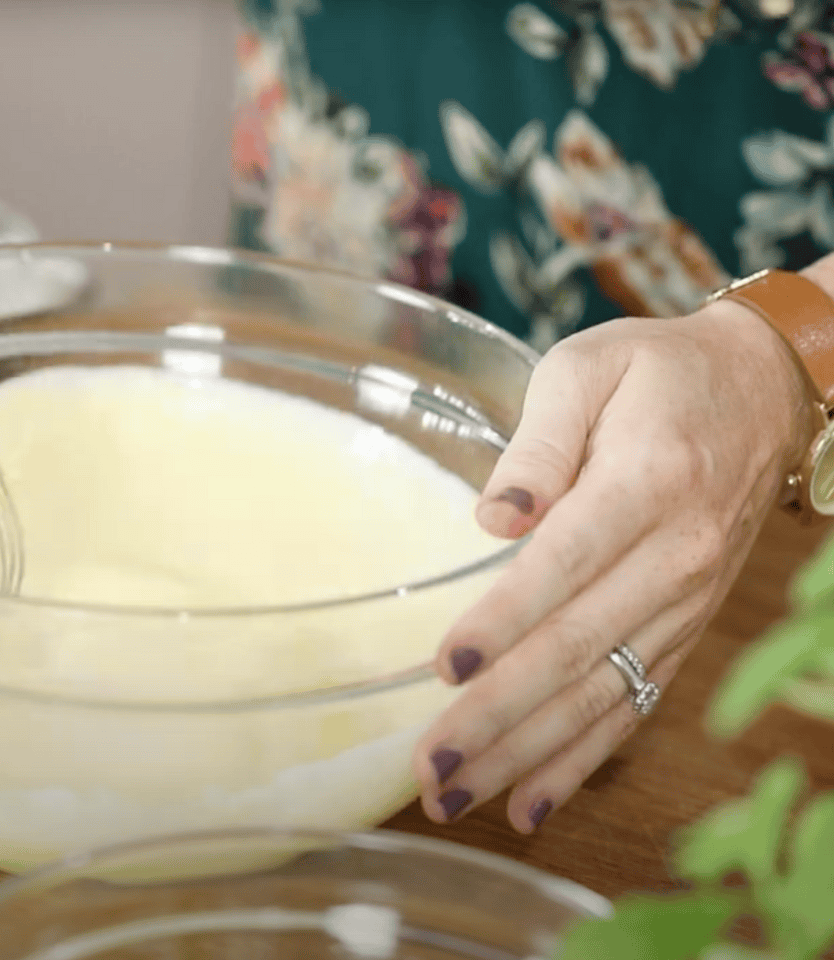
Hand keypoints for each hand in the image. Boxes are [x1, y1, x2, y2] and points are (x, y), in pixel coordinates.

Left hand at [410, 298, 812, 831]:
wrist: (759, 395)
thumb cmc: (656, 374)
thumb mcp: (588, 368)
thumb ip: (539, 441)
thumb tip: (494, 517)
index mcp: (645, 483)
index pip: (566, 565)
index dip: (505, 620)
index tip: (445, 667)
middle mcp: (674, 556)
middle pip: (577, 649)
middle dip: (499, 716)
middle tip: (430, 766)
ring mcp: (686, 604)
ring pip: (601, 694)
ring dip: (526, 755)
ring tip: (453, 797)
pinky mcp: (684, 630)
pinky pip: (634, 705)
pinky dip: (581, 759)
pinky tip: (527, 802)